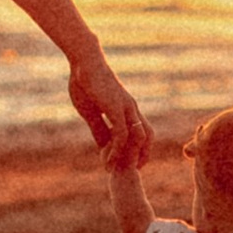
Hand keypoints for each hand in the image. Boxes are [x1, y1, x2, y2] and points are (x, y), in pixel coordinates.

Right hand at [68, 50, 150, 167]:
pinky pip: (121, 135)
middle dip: (143, 154)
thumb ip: (99, 127)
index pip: (140, 131)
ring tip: (113, 168)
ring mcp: (126, 108)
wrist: (84, 61)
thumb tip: (103, 145)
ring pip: (138, 138)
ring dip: (127, 156)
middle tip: (132, 170)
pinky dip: (116, 150)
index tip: (125, 162)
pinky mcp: (116, 108)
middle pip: (148, 135)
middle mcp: (131, 108)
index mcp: (126, 107)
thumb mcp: (91, 111)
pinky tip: (106, 159)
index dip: (136, 148)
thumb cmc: (85, 82)